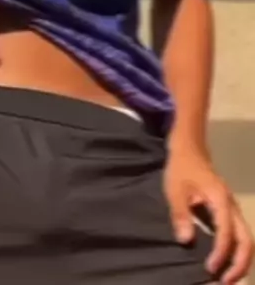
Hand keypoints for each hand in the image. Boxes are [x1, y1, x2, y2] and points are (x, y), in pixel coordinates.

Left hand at [164, 148, 253, 283]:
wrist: (189, 148)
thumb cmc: (182, 167)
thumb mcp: (175, 189)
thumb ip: (180, 214)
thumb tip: (186, 240)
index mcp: (220, 199)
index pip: (226, 232)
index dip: (221, 252)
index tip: (210, 268)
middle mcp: (231, 205)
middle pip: (246, 239)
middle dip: (240, 264)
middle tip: (225, 282)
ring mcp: (232, 208)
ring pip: (246, 238)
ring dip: (240, 260)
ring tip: (226, 277)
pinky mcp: (228, 211)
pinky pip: (238, 234)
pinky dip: (236, 251)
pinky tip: (225, 261)